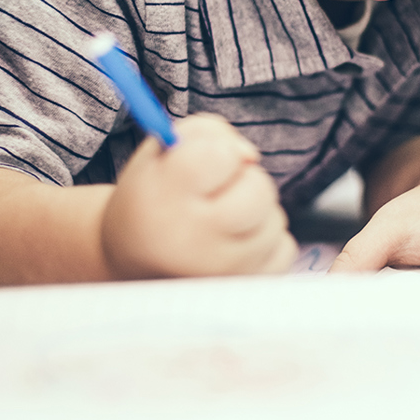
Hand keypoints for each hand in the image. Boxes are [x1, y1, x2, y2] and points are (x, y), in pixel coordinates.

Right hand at [101, 114, 297, 278]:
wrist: (134, 259)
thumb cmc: (152, 195)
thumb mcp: (161, 150)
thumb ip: (207, 132)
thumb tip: (250, 156)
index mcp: (162, 197)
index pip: (218, 155)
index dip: (216, 150)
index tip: (201, 165)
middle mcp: (192, 239)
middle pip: (258, 189)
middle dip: (245, 180)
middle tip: (218, 191)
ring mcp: (221, 270)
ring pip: (275, 218)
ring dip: (256, 211)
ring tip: (222, 219)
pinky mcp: (244, 287)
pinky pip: (285, 248)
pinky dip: (267, 241)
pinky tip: (236, 242)